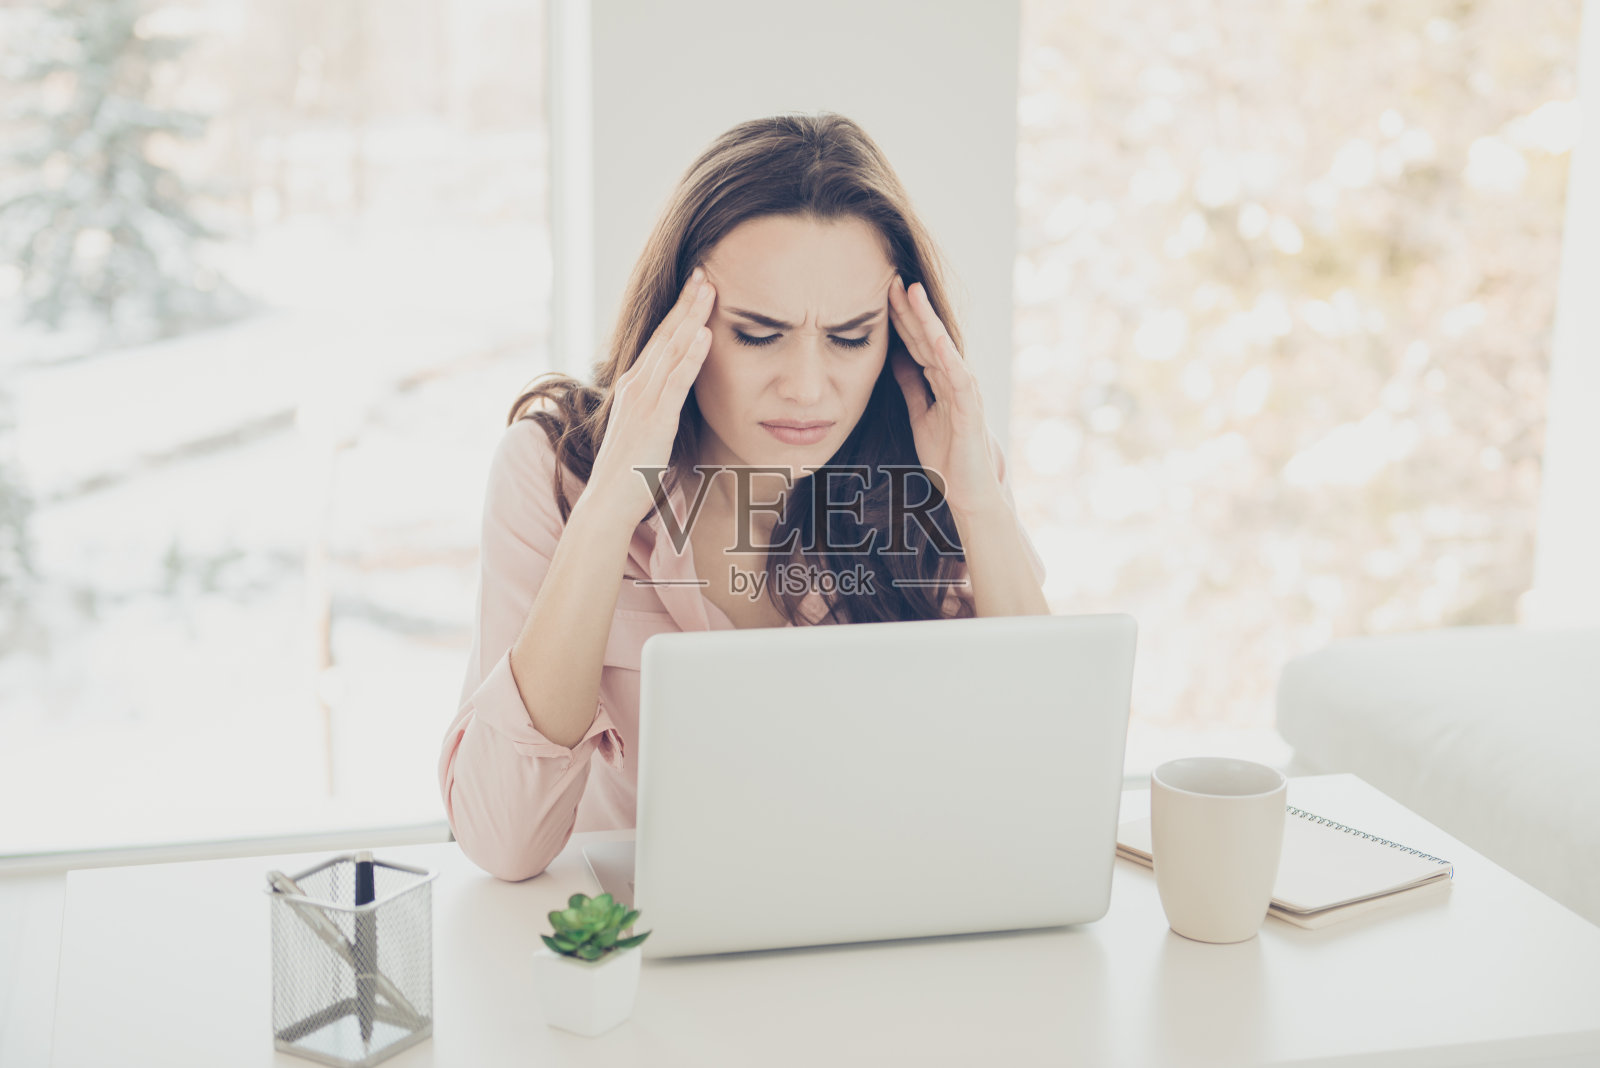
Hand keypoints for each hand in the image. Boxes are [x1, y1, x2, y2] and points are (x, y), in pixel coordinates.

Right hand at [589, 267, 715, 522]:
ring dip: (691, 317)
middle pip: (664, 335)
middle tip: (704, 272)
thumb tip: (674, 400)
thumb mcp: (645, 431)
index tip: (695, 288)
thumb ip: (658, 409)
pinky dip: (691, 356)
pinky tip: (705, 334)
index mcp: (634, 387)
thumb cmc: (628, 473)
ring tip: (709, 289)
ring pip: (670, 350)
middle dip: (686, 303)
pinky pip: (676, 382)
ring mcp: (643, 401)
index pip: (660, 341)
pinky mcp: (654, 419)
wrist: (607, 503)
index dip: (678, 313)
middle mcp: (635, 386)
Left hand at [886, 275, 1004, 516]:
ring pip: (943, 349)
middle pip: (928, 338)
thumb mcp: (921, 414)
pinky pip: (958, 378)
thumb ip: (913, 386)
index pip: (916, 342)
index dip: (899, 318)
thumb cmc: (948, 457)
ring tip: (912, 293)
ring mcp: (964, 393)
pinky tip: (935, 336)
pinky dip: (947, 356)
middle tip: (891, 278)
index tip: (879, 292)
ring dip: (928, 321)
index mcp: (940, 381)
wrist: (969, 494)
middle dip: (909, 309)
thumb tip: (896, 359)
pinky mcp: (970, 410)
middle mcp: (954, 380)